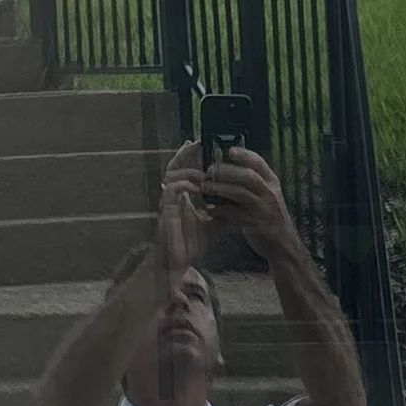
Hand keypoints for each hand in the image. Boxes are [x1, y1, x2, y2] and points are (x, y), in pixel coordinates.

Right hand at [156, 142, 214, 275]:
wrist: (179, 263)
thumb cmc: (191, 244)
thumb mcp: (213, 224)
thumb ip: (223, 210)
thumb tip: (240, 201)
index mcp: (182, 197)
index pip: (184, 170)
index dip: (189, 156)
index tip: (200, 143)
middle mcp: (172, 196)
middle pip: (173, 166)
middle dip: (185, 154)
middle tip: (197, 142)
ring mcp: (167, 202)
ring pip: (172, 175)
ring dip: (189, 171)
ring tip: (205, 172)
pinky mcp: (166, 211)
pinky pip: (172, 190)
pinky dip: (185, 185)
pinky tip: (198, 186)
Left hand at [198, 146, 300, 264]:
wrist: (282, 244)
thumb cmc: (269, 217)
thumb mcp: (266, 195)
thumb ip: (252, 183)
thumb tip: (227, 168)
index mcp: (272, 182)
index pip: (259, 162)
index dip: (244, 155)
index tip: (229, 151)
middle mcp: (270, 193)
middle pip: (248, 176)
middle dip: (226, 171)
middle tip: (209, 171)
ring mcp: (264, 208)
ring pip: (241, 193)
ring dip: (221, 189)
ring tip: (206, 188)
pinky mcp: (257, 224)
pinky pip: (236, 214)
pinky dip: (221, 211)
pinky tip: (210, 209)